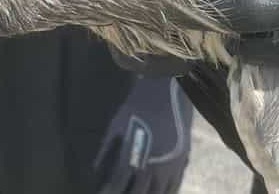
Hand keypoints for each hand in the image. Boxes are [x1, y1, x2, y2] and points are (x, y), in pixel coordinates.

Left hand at [94, 76, 192, 193]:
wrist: (165, 94)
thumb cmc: (137, 108)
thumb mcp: (116, 127)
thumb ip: (106, 150)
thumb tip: (96, 169)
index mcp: (133, 158)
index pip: (117, 185)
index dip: (109, 192)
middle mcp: (151, 167)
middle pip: (138, 193)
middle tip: (122, 192)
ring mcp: (169, 167)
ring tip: (139, 193)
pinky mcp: (181, 162)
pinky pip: (174, 186)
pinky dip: (164, 193)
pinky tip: (158, 192)